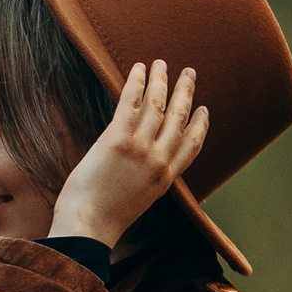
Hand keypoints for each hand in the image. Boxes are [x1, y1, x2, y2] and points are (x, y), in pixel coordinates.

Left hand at [48, 60, 208, 245]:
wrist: (87, 227)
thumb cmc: (102, 220)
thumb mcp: (137, 201)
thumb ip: (144, 181)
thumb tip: (137, 169)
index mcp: (166, 178)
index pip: (192, 145)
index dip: (200, 124)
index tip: (204, 110)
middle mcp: (159, 160)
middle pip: (179, 117)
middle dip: (185, 92)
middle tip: (189, 73)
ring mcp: (140, 148)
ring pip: (157, 105)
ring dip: (161, 80)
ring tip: (163, 64)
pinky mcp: (117, 139)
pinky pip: (130, 103)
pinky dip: (137, 83)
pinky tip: (139, 68)